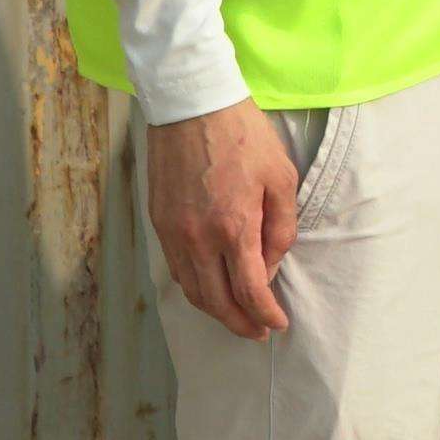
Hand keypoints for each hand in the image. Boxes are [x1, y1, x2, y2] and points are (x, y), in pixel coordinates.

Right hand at [148, 99, 301, 339]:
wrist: (192, 107)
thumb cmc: (244, 137)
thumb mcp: (281, 178)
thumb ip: (281, 228)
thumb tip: (271, 266)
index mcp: (233, 227)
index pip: (250, 290)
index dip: (265, 313)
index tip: (277, 324)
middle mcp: (198, 238)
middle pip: (215, 301)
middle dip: (238, 323)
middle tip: (257, 332)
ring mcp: (173, 232)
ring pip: (191, 289)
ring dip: (214, 310)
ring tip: (236, 317)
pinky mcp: (158, 223)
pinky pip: (177, 269)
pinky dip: (195, 287)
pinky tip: (211, 288)